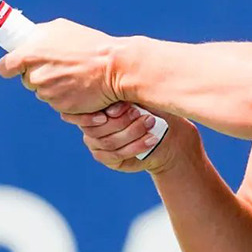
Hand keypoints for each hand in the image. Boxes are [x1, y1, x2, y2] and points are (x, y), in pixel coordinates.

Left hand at [0, 18, 123, 113]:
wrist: (115, 67)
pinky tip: (79, 86)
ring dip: (54, 86)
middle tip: (59, 66)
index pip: (5, 67)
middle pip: (27, 79)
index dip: (11, 68)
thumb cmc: (91, 46)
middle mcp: (35, 74)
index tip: (15, 67)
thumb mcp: (62, 29)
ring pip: (43, 91)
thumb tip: (30, 41)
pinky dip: (66, 96)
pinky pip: (57, 102)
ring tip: (74, 74)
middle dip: (39, 74)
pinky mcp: (59, 106)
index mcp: (30, 53)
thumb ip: (39, 36)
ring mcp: (47, 92)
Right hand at [62, 102, 193, 173]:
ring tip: (150, 123)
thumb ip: (125, 92)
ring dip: (132, 132)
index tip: (128, 104)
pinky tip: (151, 139)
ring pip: (109, 141)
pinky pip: (117, 155)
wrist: (162, 130)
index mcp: (93, 105)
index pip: (89, 110)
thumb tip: (117, 93)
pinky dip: (136, 147)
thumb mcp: (138, 95)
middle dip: (123, 121)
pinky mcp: (107, 158)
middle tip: (142, 113)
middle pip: (99, 127)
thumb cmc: (148, 106)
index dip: (108, 109)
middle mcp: (90, 124)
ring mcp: (96, 143)